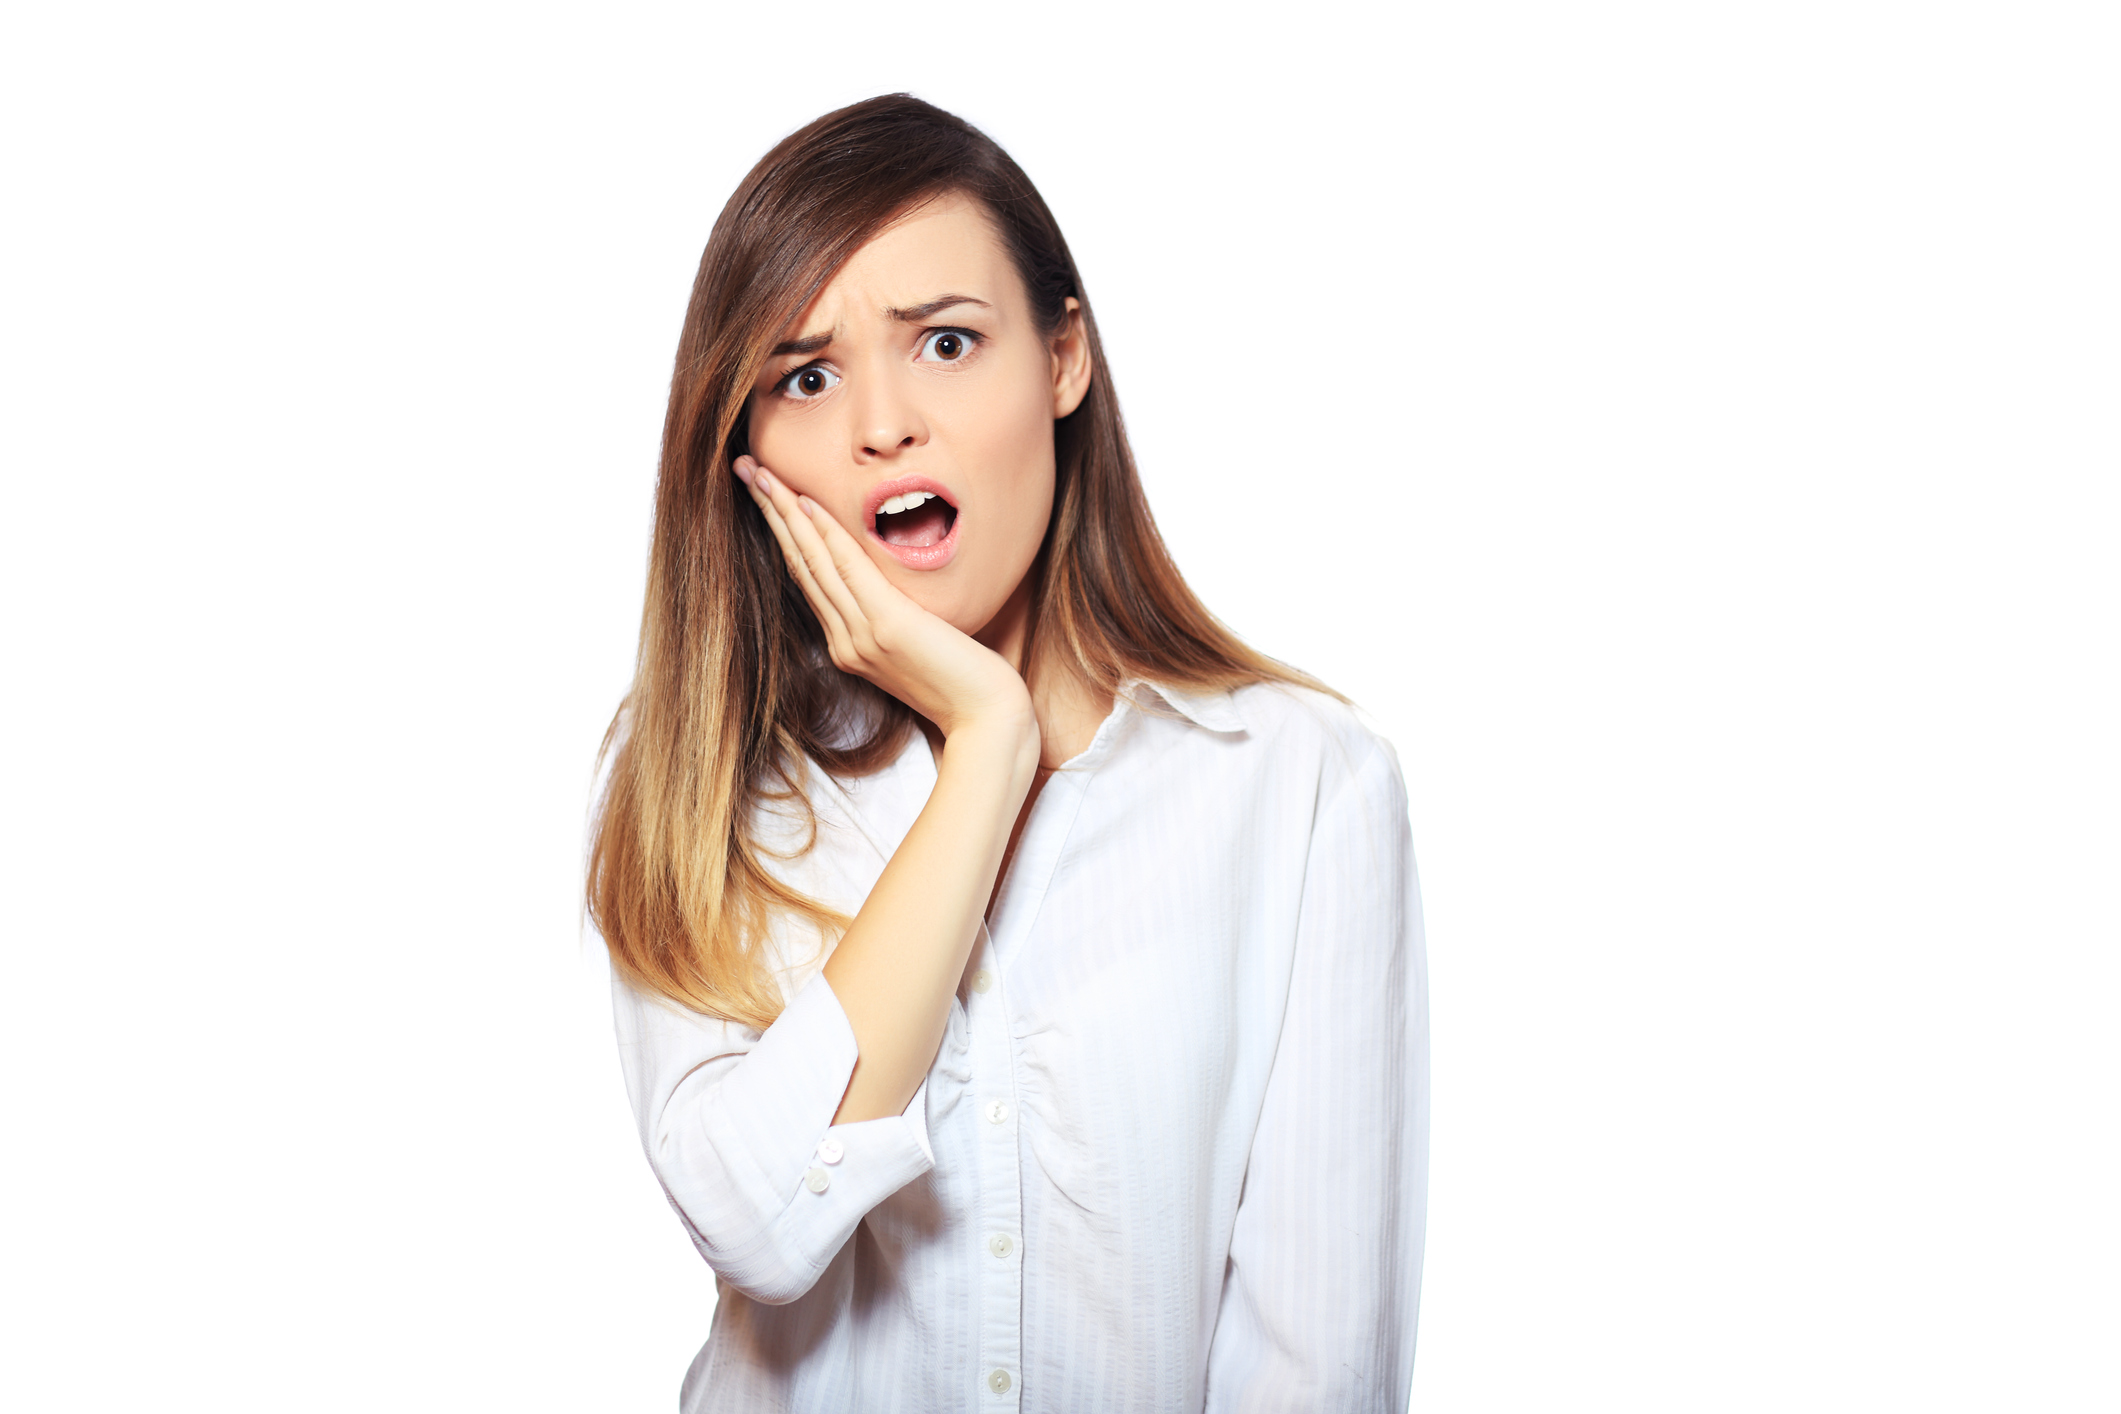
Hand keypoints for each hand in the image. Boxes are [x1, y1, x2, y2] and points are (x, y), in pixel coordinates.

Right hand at [735, 456, 1036, 744]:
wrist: (988, 721)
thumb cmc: (965, 685)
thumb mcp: (920, 647)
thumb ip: (896, 620)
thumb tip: (893, 588)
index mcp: (849, 646)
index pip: (809, 579)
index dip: (784, 534)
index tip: (766, 494)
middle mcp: (845, 641)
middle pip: (799, 564)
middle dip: (770, 513)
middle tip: (745, 468)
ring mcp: (861, 636)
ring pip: (812, 562)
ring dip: (784, 513)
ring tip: (760, 474)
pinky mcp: (886, 627)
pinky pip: (847, 571)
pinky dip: (824, 535)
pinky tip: (805, 504)